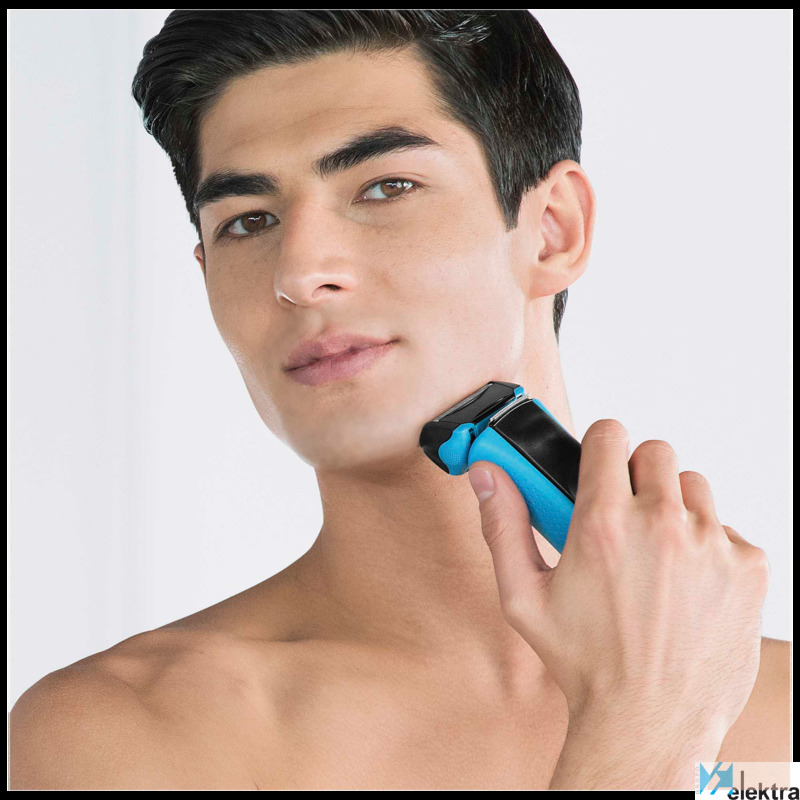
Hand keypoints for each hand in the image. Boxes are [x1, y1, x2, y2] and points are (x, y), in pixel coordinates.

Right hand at [468, 419, 768, 756]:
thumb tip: (487, 475)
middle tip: (623, 516)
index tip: (597, 463)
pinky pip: (727, 529)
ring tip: (656, 553)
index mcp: (604, 524)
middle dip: (635, 476)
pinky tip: (687, 583)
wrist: (651, 722)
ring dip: (673, 507)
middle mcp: (662, 525)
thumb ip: (502, 524)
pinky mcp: (747, 568)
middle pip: (654, 452)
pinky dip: (708, 546)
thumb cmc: (586, 663)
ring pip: (693, 486)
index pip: (609, 434)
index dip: (598, 445)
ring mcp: (711, 544)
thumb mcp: (524, 597)